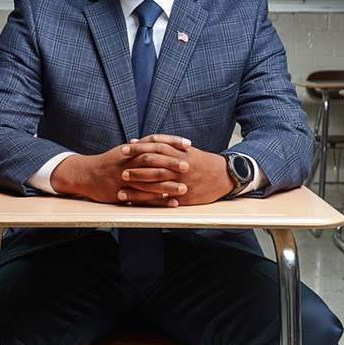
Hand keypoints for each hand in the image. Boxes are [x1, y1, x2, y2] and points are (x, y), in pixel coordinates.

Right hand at [50, 134, 190, 205]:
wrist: (85, 174)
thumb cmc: (107, 163)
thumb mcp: (124, 152)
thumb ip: (140, 148)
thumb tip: (157, 142)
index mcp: (131, 150)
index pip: (155, 142)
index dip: (172, 141)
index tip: (188, 143)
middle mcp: (128, 161)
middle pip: (153, 160)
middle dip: (171, 162)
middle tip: (188, 165)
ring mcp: (125, 177)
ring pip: (149, 180)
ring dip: (168, 185)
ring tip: (184, 188)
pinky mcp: (122, 192)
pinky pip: (142, 197)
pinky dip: (157, 200)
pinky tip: (171, 203)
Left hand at [118, 136, 232, 206]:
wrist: (223, 175)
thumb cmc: (200, 161)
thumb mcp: (184, 150)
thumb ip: (162, 145)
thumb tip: (138, 140)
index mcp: (179, 153)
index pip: (155, 147)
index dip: (138, 149)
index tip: (124, 149)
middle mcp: (180, 167)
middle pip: (154, 166)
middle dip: (136, 169)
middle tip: (120, 171)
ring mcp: (182, 182)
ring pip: (157, 185)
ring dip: (138, 188)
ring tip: (122, 190)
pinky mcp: (185, 197)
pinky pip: (165, 200)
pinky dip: (150, 202)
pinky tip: (138, 204)